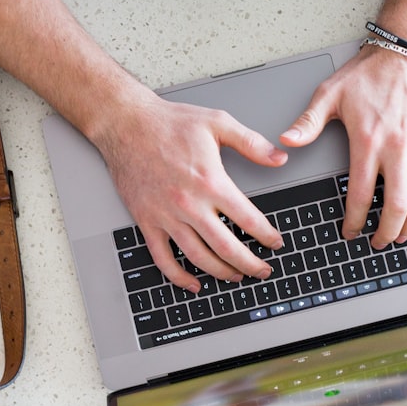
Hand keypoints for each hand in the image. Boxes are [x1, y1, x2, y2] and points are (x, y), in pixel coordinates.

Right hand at [97, 97, 287, 292]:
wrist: (126, 124)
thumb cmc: (168, 122)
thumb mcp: (218, 123)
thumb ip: (252, 143)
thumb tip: (279, 158)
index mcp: (211, 182)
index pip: (248, 219)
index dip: (267, 236)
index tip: (275, 242)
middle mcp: (190, 204)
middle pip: (227, 247)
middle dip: (250, 264)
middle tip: (262, 270)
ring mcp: (166, 216)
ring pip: (198, 257)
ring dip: (221, 273)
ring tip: (236, 277)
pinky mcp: (147, 221)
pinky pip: (163, 258)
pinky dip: (178, 276)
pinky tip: (192, 283)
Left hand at [280, 46, 406, 249]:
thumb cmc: (370, 72)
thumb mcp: (330, 94)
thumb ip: (308, 123)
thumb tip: (285, 142)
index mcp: (368, 141)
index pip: (360, 195)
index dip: (354, 221)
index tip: (350, 232)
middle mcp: (398, 148)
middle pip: (396, 205)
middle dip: (387, 232)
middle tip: (378, 242)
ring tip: (402, 236)